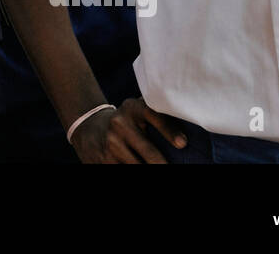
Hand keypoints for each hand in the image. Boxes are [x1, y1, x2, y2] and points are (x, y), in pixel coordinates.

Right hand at [69, 97, 185, 163]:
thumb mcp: (137, 111)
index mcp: (132, 108)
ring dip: (154, 168)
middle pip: (150, 152)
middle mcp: (120, 124)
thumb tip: (189, 127)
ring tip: (165, 167)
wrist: (88, 126)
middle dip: (164, 164)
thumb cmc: (127, 121)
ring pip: (138, 166)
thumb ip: (158, 114)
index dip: (169, 130)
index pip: (154, 115)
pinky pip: (125, 170)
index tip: (183, 144)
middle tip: (175, 167)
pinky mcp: (103, 160)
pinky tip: (140, 166)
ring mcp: (110, 144)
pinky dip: (135, 169)